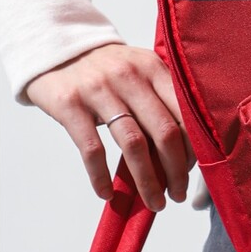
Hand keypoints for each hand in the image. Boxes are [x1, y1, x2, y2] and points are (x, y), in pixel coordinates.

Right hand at [26, 43, 193, 210]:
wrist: (57, 49)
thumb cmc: (107, 68)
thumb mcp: (139, 70)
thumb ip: (162, 99)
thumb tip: (184, 152)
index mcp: (153, 68)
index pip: (185, 114)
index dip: (193, 148)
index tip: (192, 172)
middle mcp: (130, 76)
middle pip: (164, 132)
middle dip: (176, 171)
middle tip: (177, 195)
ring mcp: (99, 89)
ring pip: (133, 144)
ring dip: (147, 181)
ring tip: (154, 202)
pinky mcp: (70, 104)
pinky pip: (92, 149)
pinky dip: (101, 177)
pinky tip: (107, 193)